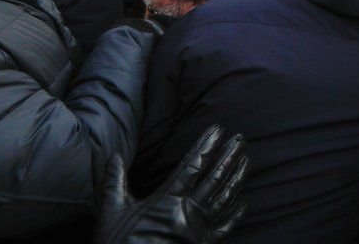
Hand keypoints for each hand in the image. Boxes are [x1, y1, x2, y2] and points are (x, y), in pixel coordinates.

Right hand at [94, 125, 248, 243]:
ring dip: (236, 178)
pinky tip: (244, 201)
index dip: (207, 146)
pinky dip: (236, 214)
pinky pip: (226, 228)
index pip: (193, 166)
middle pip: (215, 178)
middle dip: (228, 156)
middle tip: (240, 138)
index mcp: (167, 200)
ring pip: (224, 198)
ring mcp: (199, 230)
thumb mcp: (112, 213)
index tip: (218, 130)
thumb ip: (114, 182)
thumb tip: (114, 156)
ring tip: (246, 160)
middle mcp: (188, 212)